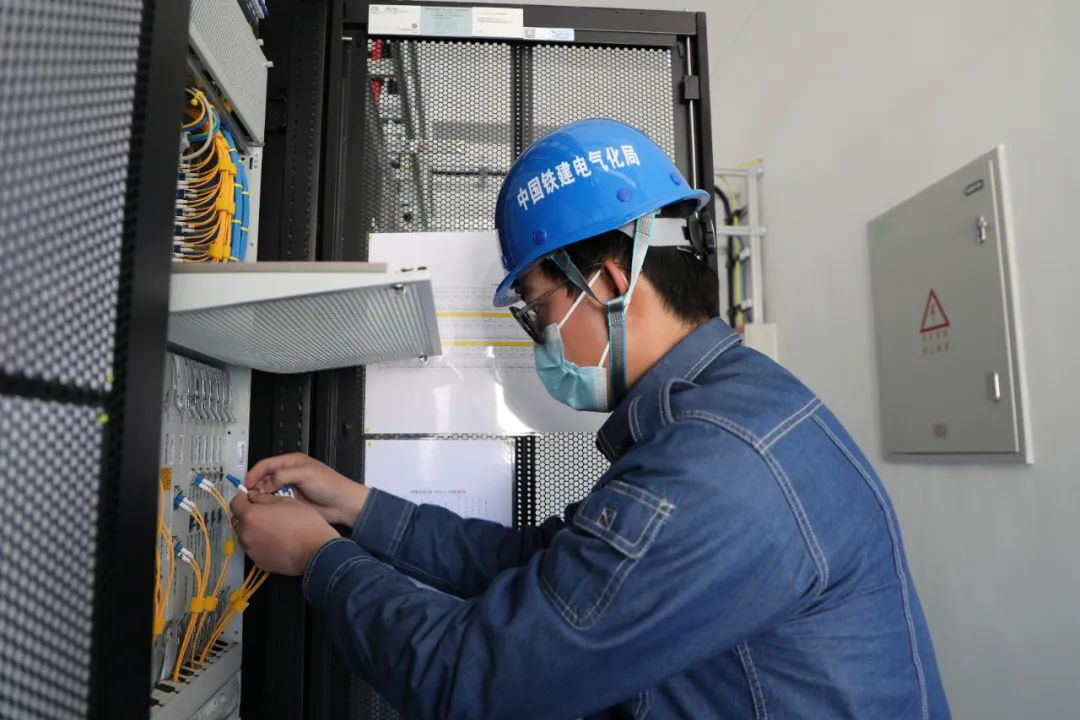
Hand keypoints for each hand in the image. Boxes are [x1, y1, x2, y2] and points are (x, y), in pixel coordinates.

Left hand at [230, 493, 339, 574]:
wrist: (315, 550)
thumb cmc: (303, 522)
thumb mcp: (286, 501)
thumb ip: (264, 498)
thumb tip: (252, 497)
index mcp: (250, 515)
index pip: (235, 503)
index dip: (243, 498)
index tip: (253, 499)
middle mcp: (245, 533)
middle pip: (238, 521)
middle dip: (248, 515)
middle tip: (266, 515)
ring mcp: (250, 550)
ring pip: (245, 536)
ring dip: (253, 531)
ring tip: (272, 531)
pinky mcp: (258, 562)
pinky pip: (254, 549)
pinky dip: (261, 545)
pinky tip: (277, 544)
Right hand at [245, 452, 369, 526]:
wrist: (342, 504)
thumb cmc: (330, 485)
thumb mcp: (306, 474)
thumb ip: (284, 475)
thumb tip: (267, 482)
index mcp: (292, 462)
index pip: (266, 464)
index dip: (255, 473)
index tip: (247, 484)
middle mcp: (289, 474)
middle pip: (264, 477)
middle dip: (256, 485)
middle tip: (250, 496)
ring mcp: (290, 488)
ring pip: (268, 491)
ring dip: (261, 496)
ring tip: (257, 503)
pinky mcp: (291, 502)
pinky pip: (275, 502)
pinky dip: (269, 505)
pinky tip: (266, 509)